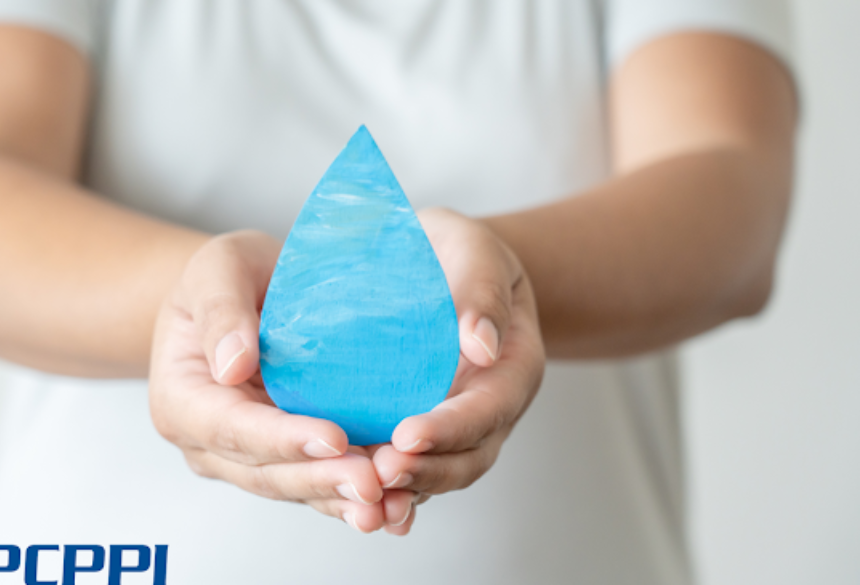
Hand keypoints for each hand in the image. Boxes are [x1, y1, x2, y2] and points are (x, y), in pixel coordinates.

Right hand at [148, 230, 387, 531]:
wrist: (241, 292)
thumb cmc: (226, 276)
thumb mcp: (217, 269)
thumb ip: (221, 312)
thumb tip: (233, 365)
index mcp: (182, 400)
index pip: (232, 428)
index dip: (284, 439)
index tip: (335, 439)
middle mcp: (208, 442)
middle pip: (266, 472)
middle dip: (322, 480)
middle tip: (375, 484)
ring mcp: (245, 457)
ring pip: (295, 487)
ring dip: (343, 499)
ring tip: (390, 505)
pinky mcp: (283, 459)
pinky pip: (317, 483)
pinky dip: (352, 496)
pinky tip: (395, 505)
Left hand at [371, 208, 545, 535]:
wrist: (444, 264)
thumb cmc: (459, 251)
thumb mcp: (475, 248)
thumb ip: (482, 289)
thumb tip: (482, 346)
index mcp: (514, 366)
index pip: (489, 408)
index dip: (451, 428)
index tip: (408, 435)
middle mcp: (492, 406)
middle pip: (469, 456)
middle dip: (426, 471)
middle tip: (379, 473)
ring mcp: (459, 425)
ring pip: (440, 473)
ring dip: (406, 490)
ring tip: (365, 496)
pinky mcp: (424, 430)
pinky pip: (413, 467)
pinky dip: (391, 490)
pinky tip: (357, 503)